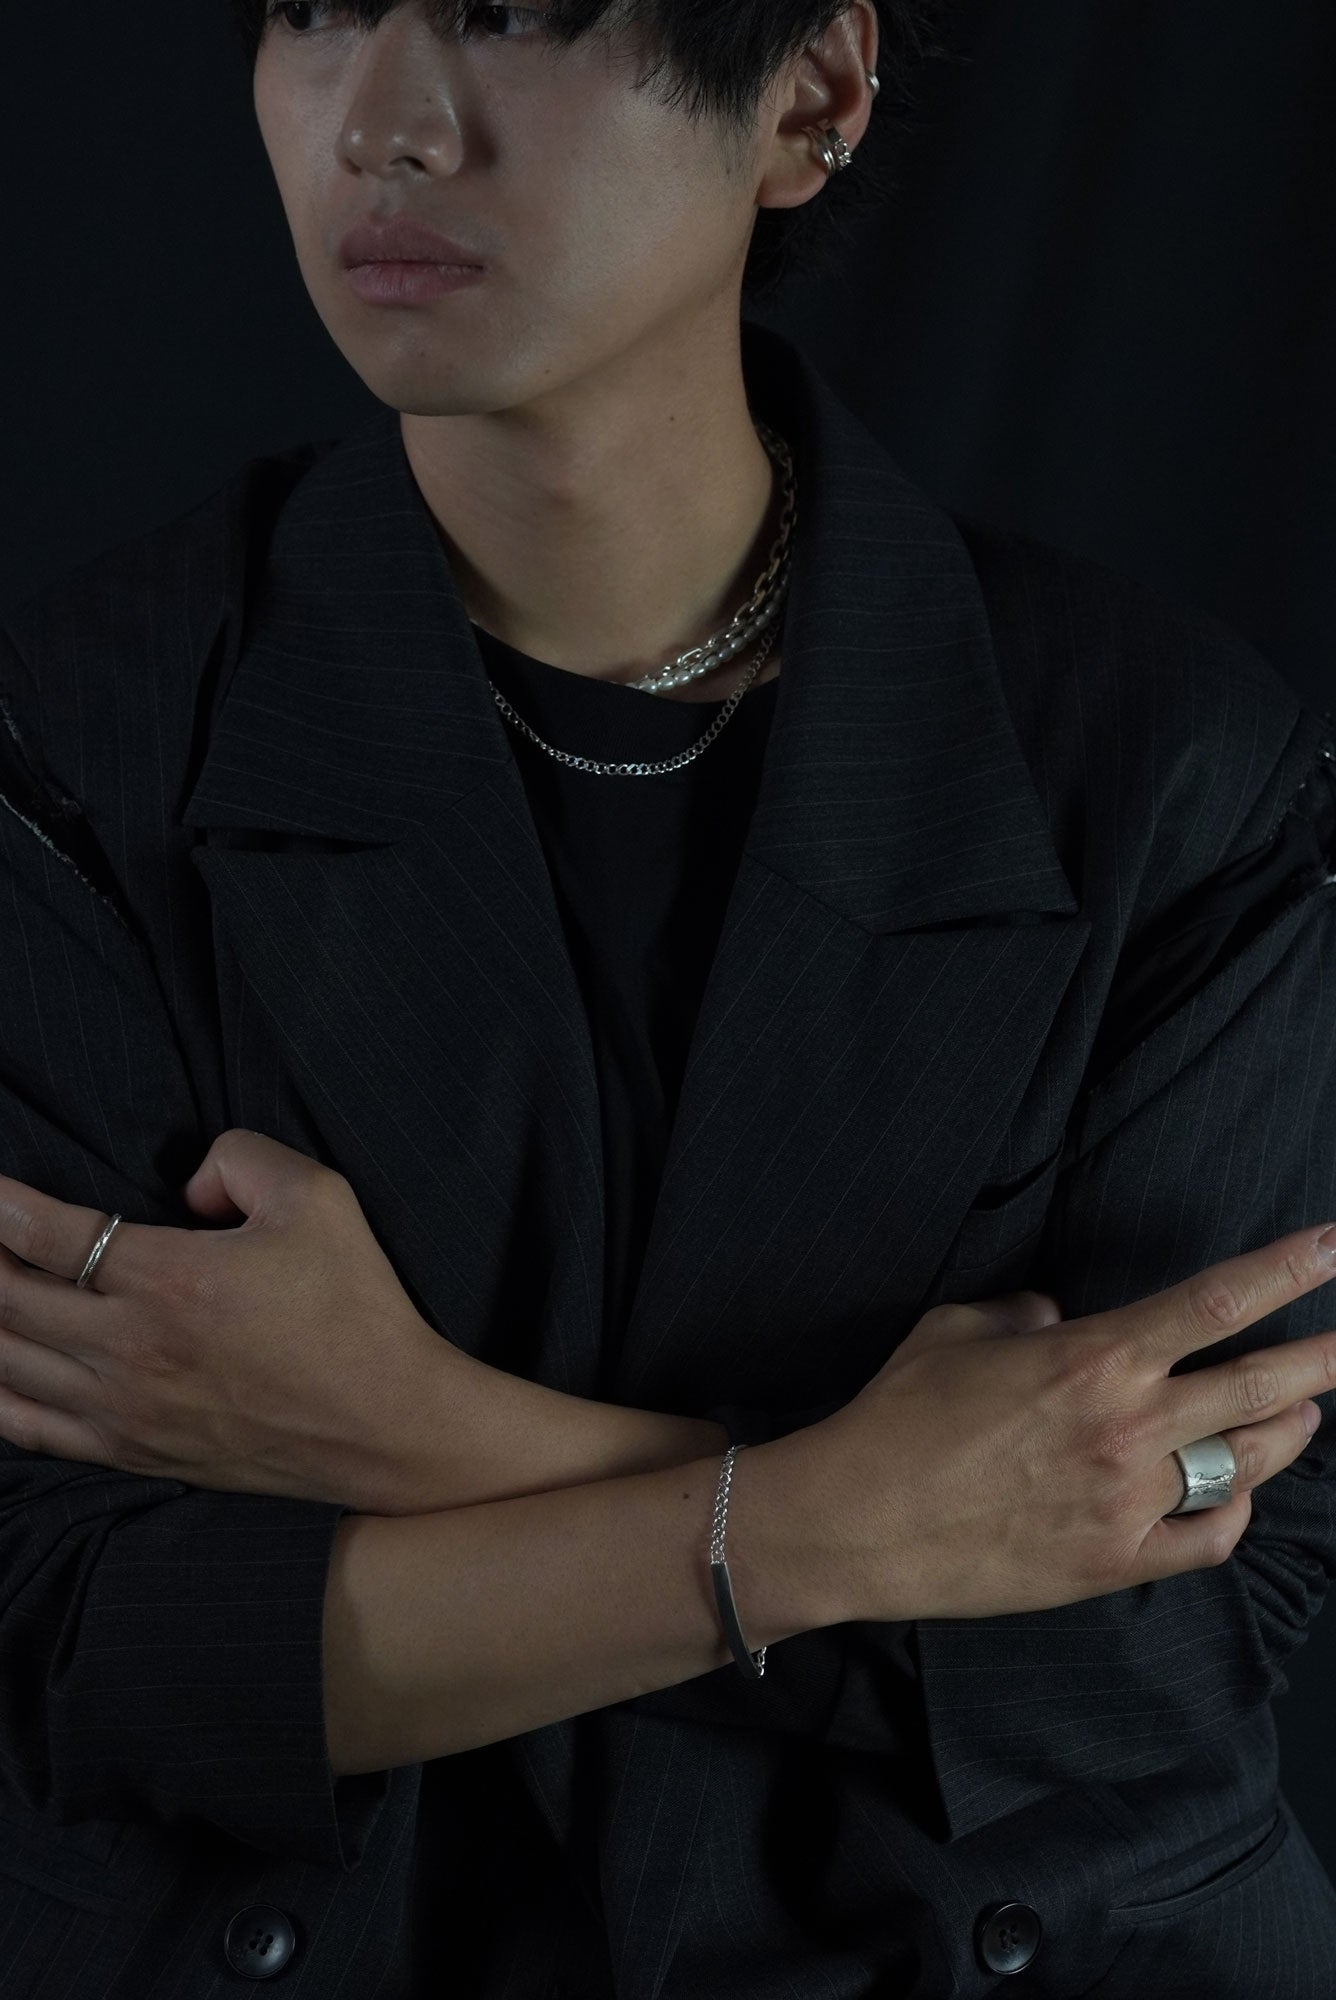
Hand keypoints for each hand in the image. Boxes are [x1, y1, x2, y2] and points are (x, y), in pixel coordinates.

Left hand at [0, 1129, 455, 1512]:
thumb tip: (186, 1184)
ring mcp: (125, 1410)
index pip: (48, 1234)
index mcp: (170, 1279)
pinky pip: (30, 1429)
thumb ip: (239, 1158)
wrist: (387, 1424)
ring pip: (8, 1363)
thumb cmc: (357, 1307)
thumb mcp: (317, 1196)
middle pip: (9, 1299)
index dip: (1, 1206)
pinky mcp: (134, 1453)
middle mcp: (131, 1349)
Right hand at [802, 1223, 1335, 1624]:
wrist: (858, 1520)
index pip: (1215, 1302)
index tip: (1331, 1247)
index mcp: (1092, 1357)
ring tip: (1303, 1411)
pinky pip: (1208, 1538)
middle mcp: (1127, 1427)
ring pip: (1246, 1463)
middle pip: (1261, 1384)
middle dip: (1323, 1356)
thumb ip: (1022, 1313)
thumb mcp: (953, 1330)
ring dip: (1286, 1431)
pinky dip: (1233, 1512)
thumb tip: (1057, 1318)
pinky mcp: (1114, 1562)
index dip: (1286, 1270)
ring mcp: (1128, 1501)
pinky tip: (1236, 1495)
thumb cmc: (897, 1416)